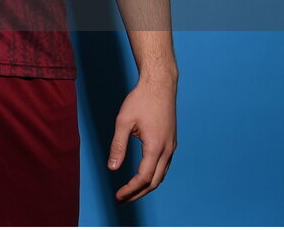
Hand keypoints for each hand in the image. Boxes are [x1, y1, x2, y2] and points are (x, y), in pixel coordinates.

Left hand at [108, 75, 177, 202]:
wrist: (160, 85)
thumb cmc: (141, 100)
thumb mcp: (124, 121)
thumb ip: (118, 146)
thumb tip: (112, 167)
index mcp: (156, 147)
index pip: (144, 178)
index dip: (131, 189)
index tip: (118, 195)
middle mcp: (167, 150)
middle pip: (155, 181)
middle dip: (138, 193)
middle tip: (122, 198)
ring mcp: (171, 147)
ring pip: (161, 175)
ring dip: (146, 186)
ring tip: (130, 191)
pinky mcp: (171, 142)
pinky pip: (164, 166)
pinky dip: (153, 175)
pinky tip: (142, 175)